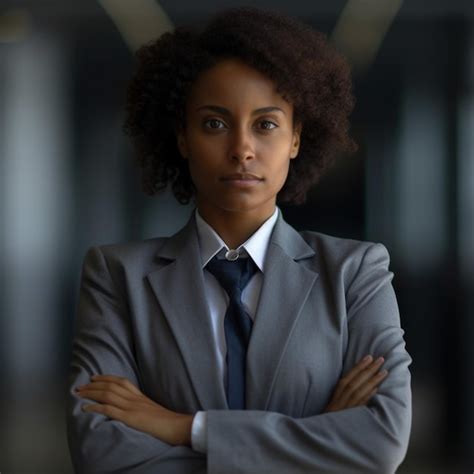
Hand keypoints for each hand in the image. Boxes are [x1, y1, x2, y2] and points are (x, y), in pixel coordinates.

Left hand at [76, 375, 193, 445]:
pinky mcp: (130, 417)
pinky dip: (95, 407)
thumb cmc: (165, 420)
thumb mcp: (151, 408)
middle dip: (93, 384)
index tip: (94, 377)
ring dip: (91, 393)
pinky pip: (109, 409)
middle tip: (80, 386)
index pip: (120, 381)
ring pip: (107, 395)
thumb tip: (129, 408)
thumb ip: (140, 405)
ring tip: (79, 394)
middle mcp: (134, 397)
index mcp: (139, 395)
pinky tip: (86, 408)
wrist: (175, 425)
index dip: (106, 378)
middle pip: (111, 386)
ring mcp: (131, 406)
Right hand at [324, 355, 387, 412]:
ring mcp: (347, 406)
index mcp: (337, 391)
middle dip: (369, 369)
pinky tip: (377, 389)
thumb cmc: (332, 415)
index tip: (369, 356)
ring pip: (361, 390)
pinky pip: (361, 404)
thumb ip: (344, 391)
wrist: (325, 431)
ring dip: (373, 380)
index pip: (350, 375)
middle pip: (357, 380)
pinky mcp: (352, 415)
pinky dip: (368, 396)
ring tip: (384, 372)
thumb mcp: (335, 400)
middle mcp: (342, 396)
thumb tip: (359, 379)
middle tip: (381, 359)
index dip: (359, 365)